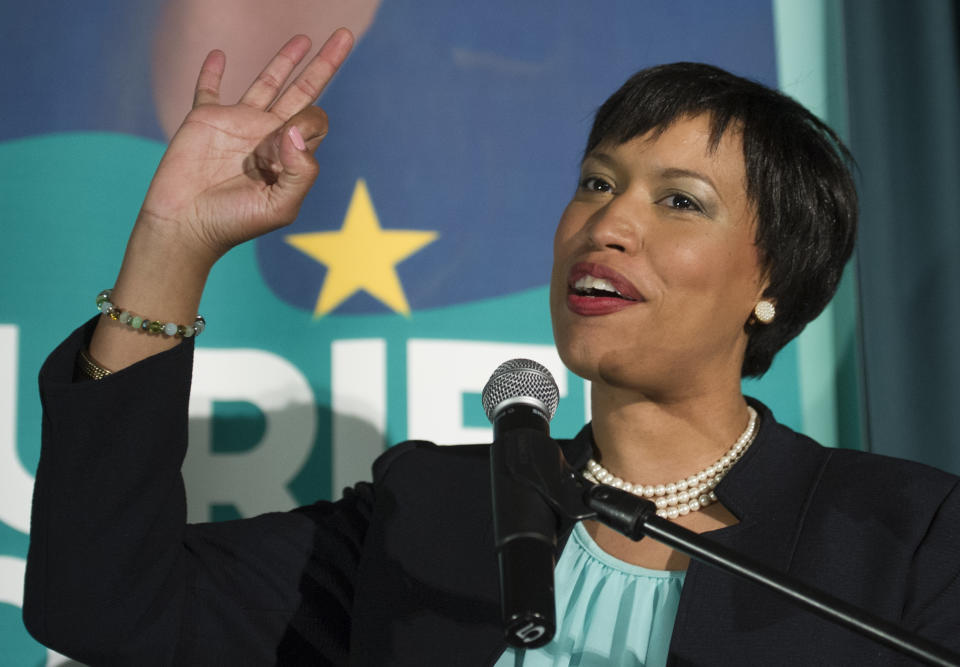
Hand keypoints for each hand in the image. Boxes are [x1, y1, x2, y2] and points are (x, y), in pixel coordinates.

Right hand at [136, 29, 353, 267]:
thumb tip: (295, 130)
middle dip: (324, 65)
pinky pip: (208, 88)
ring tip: (304, 38)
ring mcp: (238, 123)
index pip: (312, 122)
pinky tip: (219, 54)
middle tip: (344, 36)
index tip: (276, 149)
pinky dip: (212, 70)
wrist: (186, 225)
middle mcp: (267, 133)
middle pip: (303, 91)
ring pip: (267, 82)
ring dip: (285, 59)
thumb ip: (301, 173)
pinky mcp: (205, 118)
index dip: (302, 128)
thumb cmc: (235, 222)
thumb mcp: (281, 206)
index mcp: (289, 154)